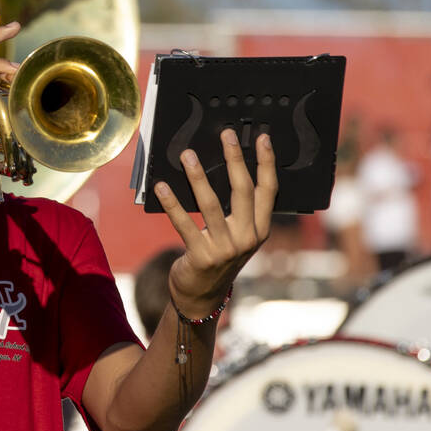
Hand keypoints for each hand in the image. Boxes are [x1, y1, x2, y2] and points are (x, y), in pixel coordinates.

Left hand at [153, 129, 276, 318]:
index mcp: (260, 229)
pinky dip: (172, 203)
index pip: (268, 191)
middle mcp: (247, 238)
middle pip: (242, 191)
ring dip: (198, 177)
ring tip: (187, 155)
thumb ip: (237, 209)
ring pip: (211, 204)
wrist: (202, 296)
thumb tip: (224, 166)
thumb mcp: (236, 235)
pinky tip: (162, 187)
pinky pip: (184, 224)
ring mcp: (225, 249)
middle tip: (226, 134)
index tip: (263, 138)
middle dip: (235, 159)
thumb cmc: (217, 256)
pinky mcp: (201, 256)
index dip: (266, 163)